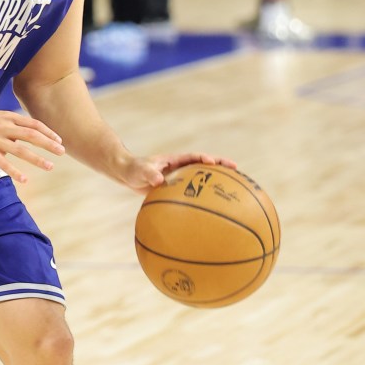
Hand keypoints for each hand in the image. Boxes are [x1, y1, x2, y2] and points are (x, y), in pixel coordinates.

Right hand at [0, 111, 65, 183]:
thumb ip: (15, 124)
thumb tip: (34, 132)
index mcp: (9, 118)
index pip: (33, 124)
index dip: (48, 132)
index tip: (59, 141)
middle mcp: (4, 128)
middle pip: (31, 135)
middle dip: (48, 144)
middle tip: (62, 152)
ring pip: (20, 150)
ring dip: (37, 159)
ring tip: (50, 166)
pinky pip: (4, 164)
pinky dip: (16, 172)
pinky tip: (25, 179)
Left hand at [119, 152, 237, 194]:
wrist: (127, 174)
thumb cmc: (133, 170)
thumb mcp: (140, 171)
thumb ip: (149, 173)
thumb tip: (159, 180)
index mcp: (174, 160)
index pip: (193, 157)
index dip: (204, 158)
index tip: (213, 163)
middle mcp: (180, 167)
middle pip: (204, 165)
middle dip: (220, 165)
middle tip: (236, 169)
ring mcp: (180, 177)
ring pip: (202, 177)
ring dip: (216, 180)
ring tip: (234, 186)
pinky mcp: (177, 188)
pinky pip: (194, 190)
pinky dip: (204, 195)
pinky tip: (213, 207)